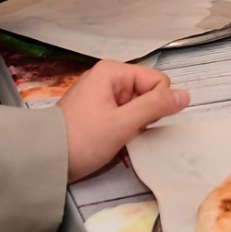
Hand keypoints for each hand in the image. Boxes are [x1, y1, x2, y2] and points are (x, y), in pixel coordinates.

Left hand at [56, 61, 188, 178]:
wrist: (45, 160)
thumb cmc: (82, 139)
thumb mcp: (122, 123)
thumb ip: (156, 107)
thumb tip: (186, 95)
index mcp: (113, 71)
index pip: (158, 81)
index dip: (156, 104)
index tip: (136, 122)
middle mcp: (108, 77)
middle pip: (148, 92)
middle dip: (144, 115)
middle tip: (124, 130)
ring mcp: (101, 94)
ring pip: (138, 106)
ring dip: (134, 124)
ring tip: (114, 136)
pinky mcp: (97, 110)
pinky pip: (124, 114)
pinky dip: (123, 128)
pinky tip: (110, 139)